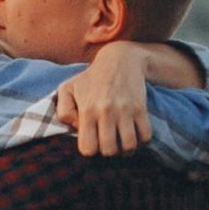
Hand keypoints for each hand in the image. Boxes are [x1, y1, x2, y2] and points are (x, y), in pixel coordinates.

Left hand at [55, 39, 152, 156]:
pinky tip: (135, 133)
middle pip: (109, 151)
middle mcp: (105, 112)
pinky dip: (142, 140)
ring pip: (129, 146)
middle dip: (108, 151)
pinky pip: (145, 136)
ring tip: (122, 141)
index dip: (90, 149)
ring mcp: (125, 110)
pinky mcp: (140, 108)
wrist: (120, 59)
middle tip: (109, 141)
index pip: (88, 148)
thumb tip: (75, 128)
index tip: (93, 141)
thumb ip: (63, 111)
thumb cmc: (91, 77)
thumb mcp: (68, 88)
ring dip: (126, 149)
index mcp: (87, 110)